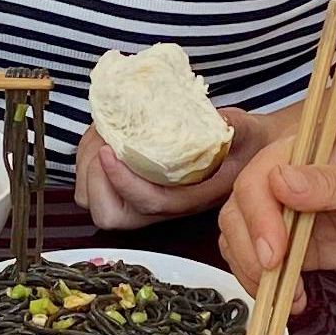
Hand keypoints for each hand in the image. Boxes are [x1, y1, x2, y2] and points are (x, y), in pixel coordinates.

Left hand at [75, 108, 270, 229]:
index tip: (110, 149)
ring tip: (102, 130)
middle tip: (103, 140)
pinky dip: (86, 157)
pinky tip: (103, 131)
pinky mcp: (130, 187)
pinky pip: (93, 184)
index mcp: (191, 199)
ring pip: (94, 202)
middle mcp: (162, 207)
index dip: (123, 182)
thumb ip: (230, 127)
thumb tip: (214, 119)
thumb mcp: (244, 131)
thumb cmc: (246, 143)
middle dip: (95, 179)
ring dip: (86, 165)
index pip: (149, 203)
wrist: (250, 151)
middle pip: (110, 215)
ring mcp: (143, 200)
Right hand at [215, 119, 335, 282]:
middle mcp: (284, 183)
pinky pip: (269, 267)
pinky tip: (293, 302)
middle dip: (248, 250)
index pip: (256, 182)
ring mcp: (290, 217)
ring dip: (252, 274)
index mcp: (297, 153)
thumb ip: (328, 182)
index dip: (258, 218)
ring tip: (283, 298)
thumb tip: (281, 183)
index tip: (276, 251)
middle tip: (276, 276)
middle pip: (238, 215)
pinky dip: (270, 288)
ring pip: (243, 243)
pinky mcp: (301, 247)